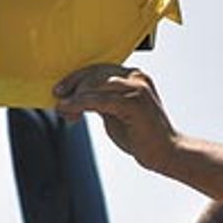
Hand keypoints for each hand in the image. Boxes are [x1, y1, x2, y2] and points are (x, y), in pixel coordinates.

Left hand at [53, 65, 180, 170]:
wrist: (164, 153)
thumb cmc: (140, 136)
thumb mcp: (115, 114)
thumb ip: (100, 102)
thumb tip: (75, 99)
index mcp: (134, 77)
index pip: (99, 69)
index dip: (77, 78)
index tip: (60, 90)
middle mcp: (136, 78)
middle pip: (96, 72)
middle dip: (73, 84)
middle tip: (58, 98)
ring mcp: (137, 88)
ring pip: (97, 83)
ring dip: (75, 96)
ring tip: (63, 109)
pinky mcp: (134, 103)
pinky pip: (101, 99)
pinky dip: (81, 103)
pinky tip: (70, 110)